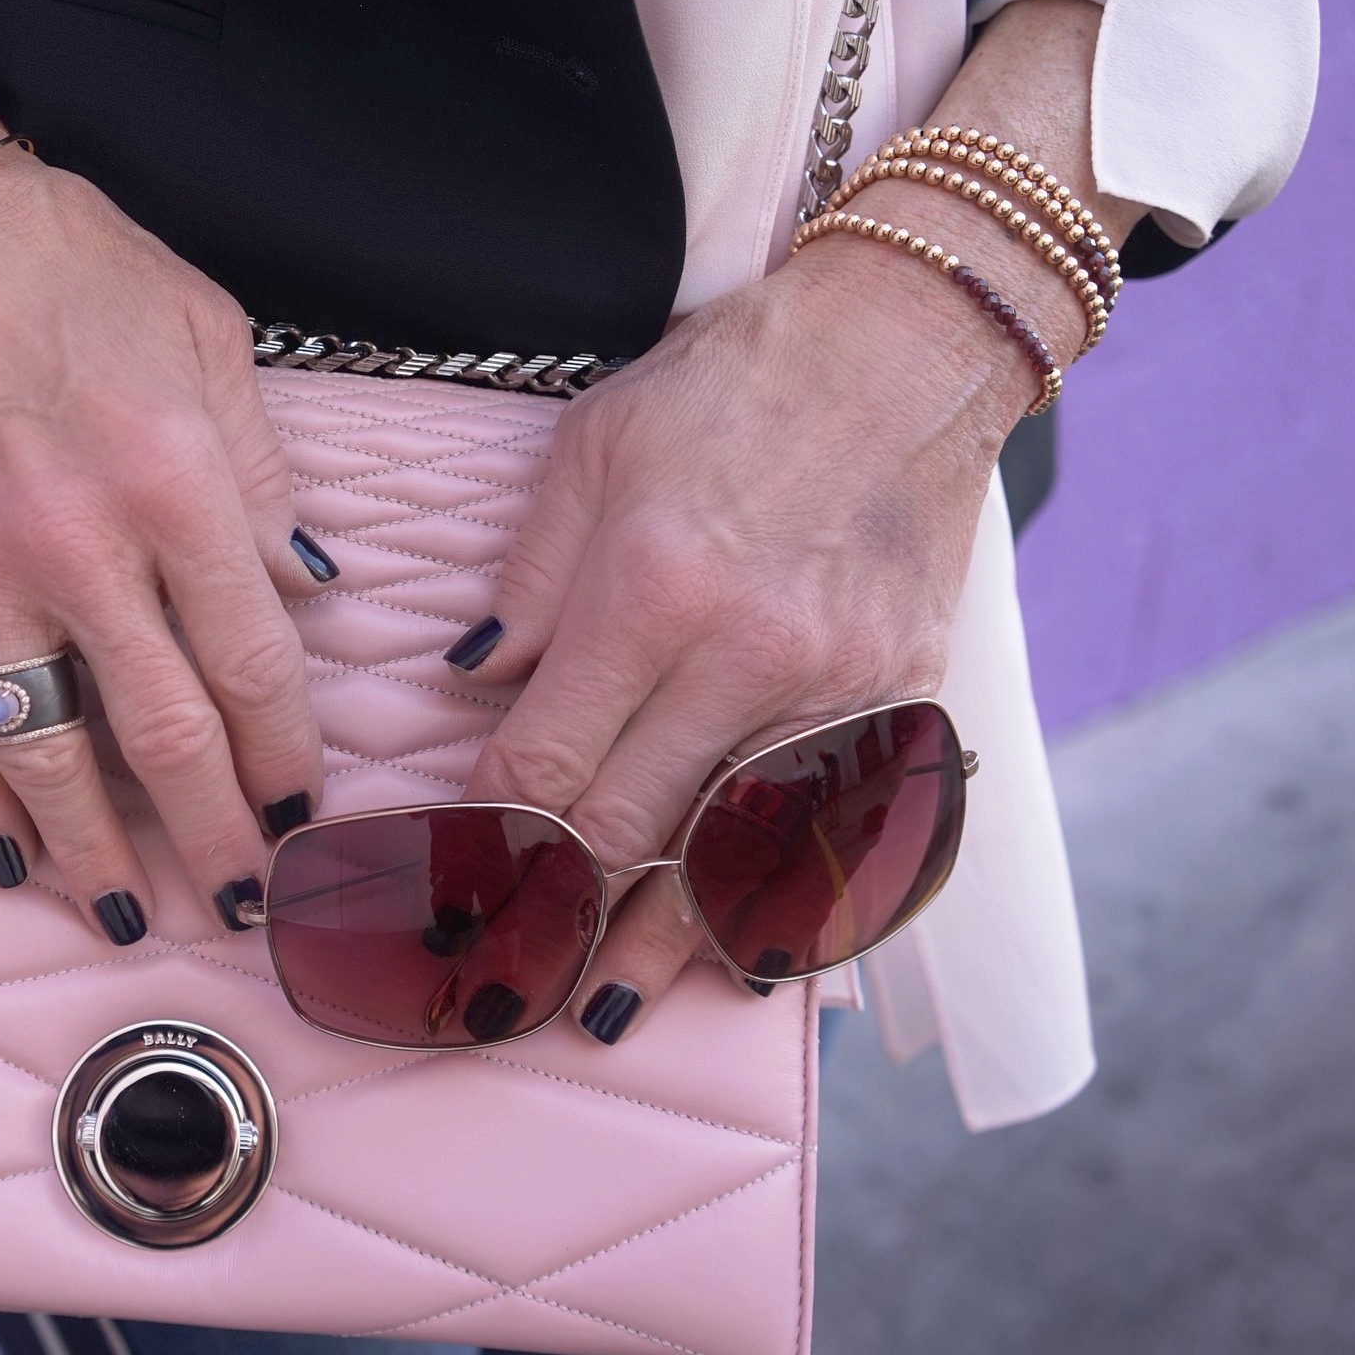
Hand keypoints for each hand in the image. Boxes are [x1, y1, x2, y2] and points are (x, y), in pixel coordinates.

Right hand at [0, 20, 329, 943]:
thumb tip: (308, 586)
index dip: (288, 757)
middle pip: (165, 734)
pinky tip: (7, 861)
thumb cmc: (65, 260)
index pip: (253, 660)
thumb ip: (264, 474)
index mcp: (174, 480)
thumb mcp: (208, 336)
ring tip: (135, 920)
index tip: (308, 817)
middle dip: (217, 837)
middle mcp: (79, 544)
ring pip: (48, 752)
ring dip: (99, 853)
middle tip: (251, 909)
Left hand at [452, 236, 1014, 1034]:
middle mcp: (749, 653)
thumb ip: (530, 583)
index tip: (447, 894)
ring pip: (735, 852)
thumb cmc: (730, 386)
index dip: (488, 842)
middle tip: (495, 989)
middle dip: (554, 919)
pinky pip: (838, 830)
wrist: (907, 343)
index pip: (547, 759)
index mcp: (651, 587)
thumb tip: (474, 687)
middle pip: (632, 827)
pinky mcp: (906, 695)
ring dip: (661, 944)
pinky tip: (741, 963)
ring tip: (600, 1011)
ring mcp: (840, 684)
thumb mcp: (591, 450)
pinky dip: (787, 904)